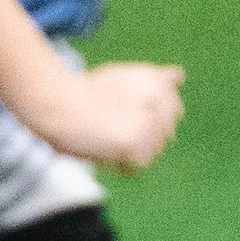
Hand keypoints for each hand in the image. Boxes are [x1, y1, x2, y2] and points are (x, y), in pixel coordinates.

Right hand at [26, 59, 185, 170]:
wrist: (59, 103)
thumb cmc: (86, 90)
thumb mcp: (125, 74)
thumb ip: (155, 78)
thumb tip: (180, 76)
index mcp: (157, 79)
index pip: (174, 108)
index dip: (149, 116)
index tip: (126, 113)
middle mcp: (159, 98)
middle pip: (166, 132)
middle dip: (145, 133)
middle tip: (113, 124)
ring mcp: (149, 123)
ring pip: (153, 150)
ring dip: (133, 149)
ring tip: (106, 135)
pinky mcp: (137, 144)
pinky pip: (138, 166)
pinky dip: (122, 164)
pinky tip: (105, 149)